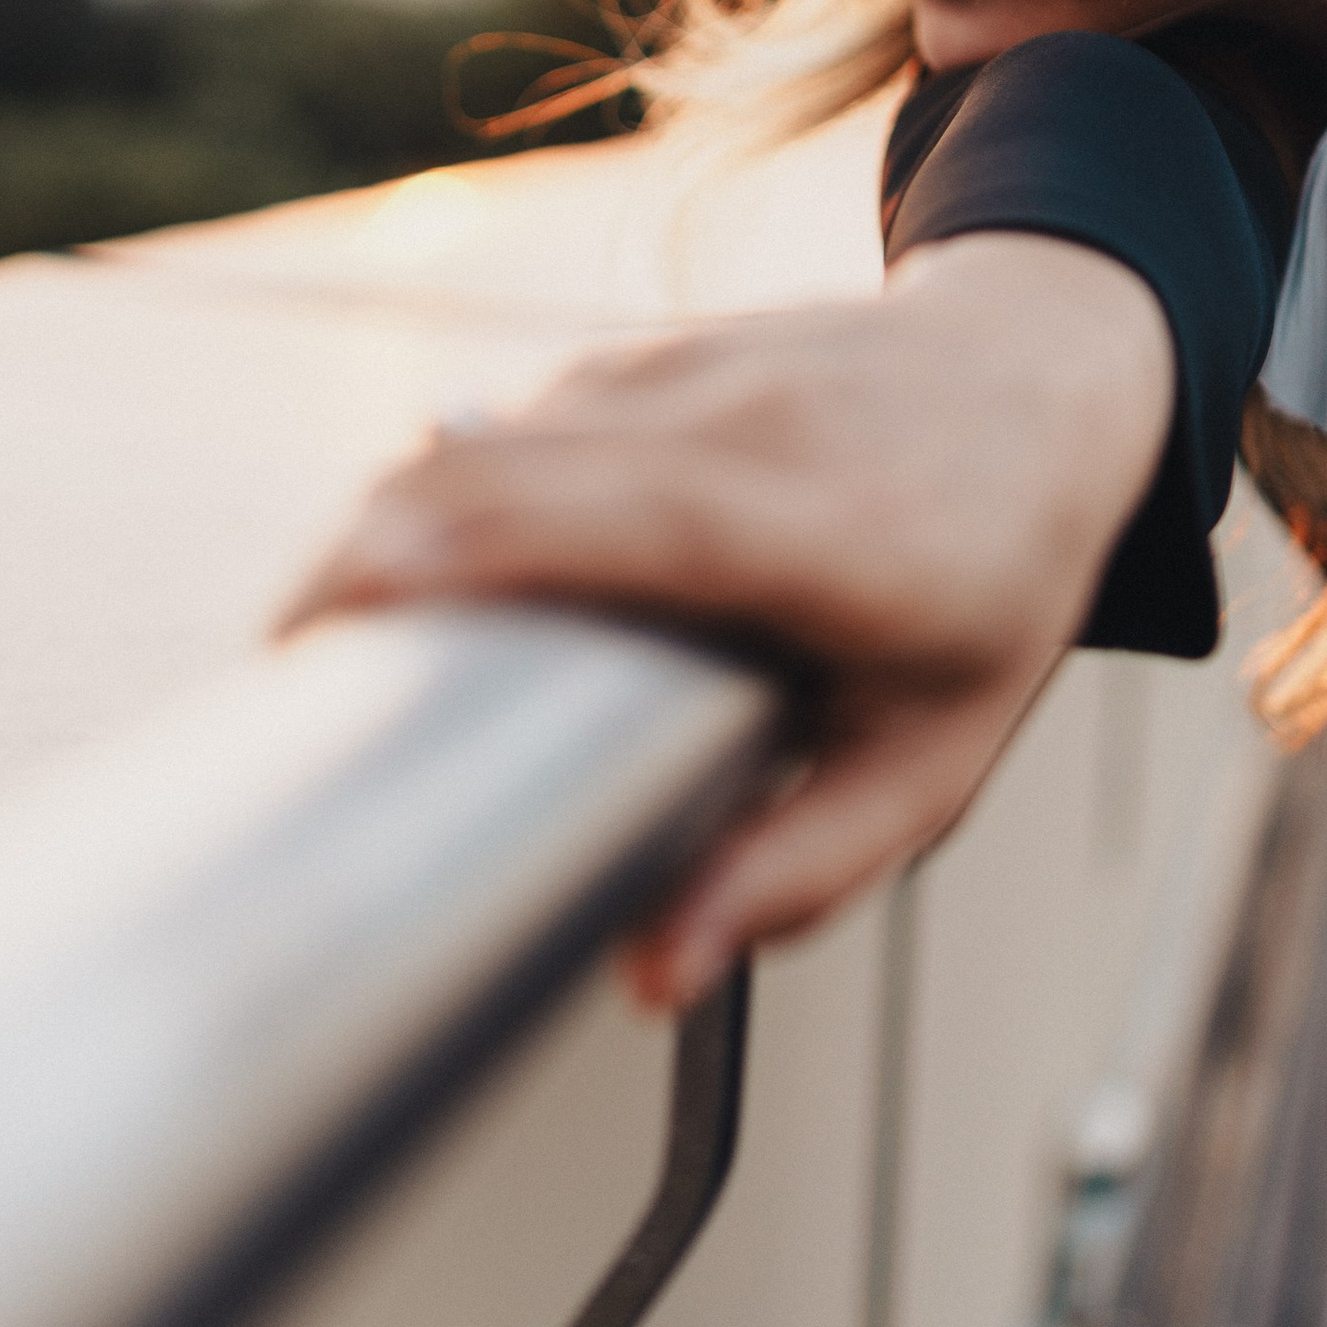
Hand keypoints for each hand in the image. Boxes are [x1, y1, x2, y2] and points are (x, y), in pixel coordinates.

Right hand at [279, 231, 1174, 1008]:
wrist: (1047, 377)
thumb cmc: (993, 584)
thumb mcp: (936, 758)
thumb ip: (797, 869)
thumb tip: (651, 975)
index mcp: (834, 533)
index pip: (639, 519)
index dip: (480, 547)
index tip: (347, 605)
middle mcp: (755, 426)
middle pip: (514, 465)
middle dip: (367, 552)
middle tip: (280, 672)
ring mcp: (694, 367)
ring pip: (493, 433)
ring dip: (389, 522)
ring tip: (323, 639)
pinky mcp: (649, 350)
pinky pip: (516, 421)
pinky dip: (443, 491)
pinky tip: (404, 570)